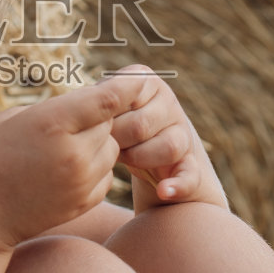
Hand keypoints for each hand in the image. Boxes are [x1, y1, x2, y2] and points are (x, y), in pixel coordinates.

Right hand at [0, 76, 140, 249]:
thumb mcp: (12, 119)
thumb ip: (55, 110)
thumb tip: (88, 104)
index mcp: (52, 124)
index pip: (108, 99)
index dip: (127, 85)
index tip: (139, 75)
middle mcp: (73, 153)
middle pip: (110, 122)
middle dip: (98, 115)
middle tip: (71, 116)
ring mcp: (81, 181)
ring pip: (111, 149)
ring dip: (97, 142)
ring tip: (61, 146)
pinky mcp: (84, 202)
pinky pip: (106, 174)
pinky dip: (94, 167)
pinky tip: (64, 169)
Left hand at [104, 64, 227, 211]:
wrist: (136, 155)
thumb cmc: (108, 126)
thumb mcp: (100, 108)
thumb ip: (93, 101)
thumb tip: (82, 102)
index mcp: (145, 81)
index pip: (124, 96)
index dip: (105, 118)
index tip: (92, 126)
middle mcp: (169, 102)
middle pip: (142, 125)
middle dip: (118, 141)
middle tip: (105, 147)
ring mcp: (183, 133)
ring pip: (169, 146)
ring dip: (140, 158)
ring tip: (125, 161)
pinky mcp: (191, 163)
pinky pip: (190, 174)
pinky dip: (178, 184)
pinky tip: (164, 191)